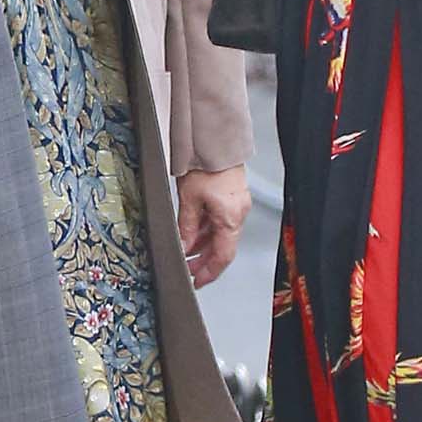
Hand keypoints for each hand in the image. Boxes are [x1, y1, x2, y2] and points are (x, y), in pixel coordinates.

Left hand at [177, 165, 250, 289]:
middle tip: (189, 271)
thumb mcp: (189, 200)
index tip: (197, 282)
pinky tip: (194, 235)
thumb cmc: (205, 163)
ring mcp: (236, 205)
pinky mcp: (231, 197)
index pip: (223, 256)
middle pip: (222, 247)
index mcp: (230, 217)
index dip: (209, 272)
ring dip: (204, 246)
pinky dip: (207, 231)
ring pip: (220, 234)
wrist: (214, 140)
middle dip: (204, 261)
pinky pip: (220, 221)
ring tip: (187, 254)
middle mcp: (238, 213)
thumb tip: (183, 247)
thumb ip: (186, 227)